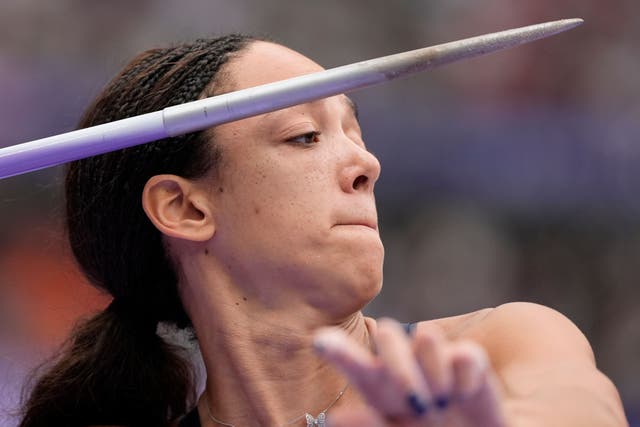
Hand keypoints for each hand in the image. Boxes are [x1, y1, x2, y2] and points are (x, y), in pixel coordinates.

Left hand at [313, 318, 506, 426]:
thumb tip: (336, 419)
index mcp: (382, 391)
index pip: (355, 363)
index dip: (339, 350)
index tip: (321, 342)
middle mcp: (406, 369)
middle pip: (390, 336)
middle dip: (399, 365)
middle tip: (418, 405)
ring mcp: (437, 362)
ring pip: (426, 336)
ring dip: (433, 372)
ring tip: (441, 403)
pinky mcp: (469, 363)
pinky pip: (464, 354)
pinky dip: (465, 380)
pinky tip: (465, 395)